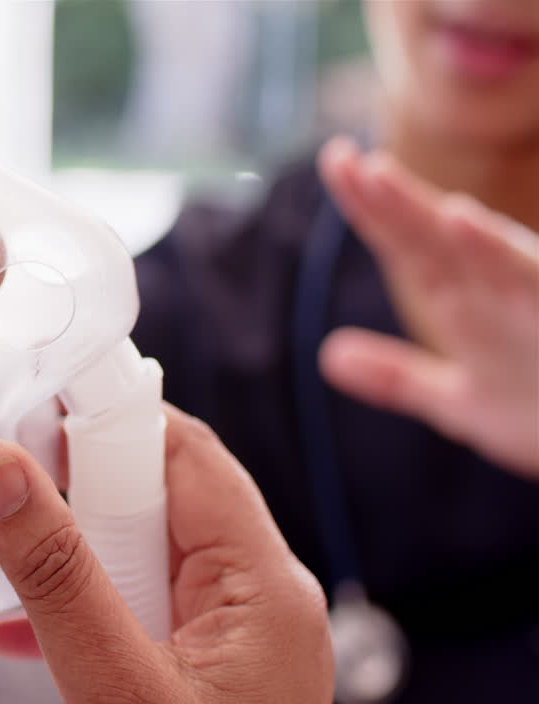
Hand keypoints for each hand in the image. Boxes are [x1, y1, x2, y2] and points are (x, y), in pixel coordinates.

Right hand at [0, 405, 331, 703]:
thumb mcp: (115, 685)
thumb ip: (56, 577)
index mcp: (265, 586)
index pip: (189, 454)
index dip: (110, 423)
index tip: (32, 412)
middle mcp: (263, 597)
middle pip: (165, 497)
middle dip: (80, 492)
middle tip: (9, 495)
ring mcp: (239, 635)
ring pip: (146, 551)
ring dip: (75, 553)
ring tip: (10, 562)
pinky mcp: (209, 667)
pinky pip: (144, 604)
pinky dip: (88, 604)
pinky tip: (26, 630)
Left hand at [319, 137, 538, 478]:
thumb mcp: (463, 403)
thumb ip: (398, 379)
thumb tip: (329, 356)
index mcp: (468, 303)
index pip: (409, 246)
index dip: (368, 207)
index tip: (334, 158)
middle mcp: (502, 293)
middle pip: (439, 241)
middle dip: (394, 201)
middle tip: (340, 156)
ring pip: (497, 259)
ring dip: (459, 230)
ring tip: (407, 191)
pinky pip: (538, 282)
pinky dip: (505, 261)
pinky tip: (471, 228)